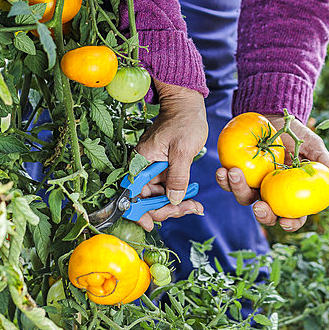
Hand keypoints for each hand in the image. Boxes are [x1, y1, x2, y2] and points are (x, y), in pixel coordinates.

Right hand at [134, 79, 207, 229]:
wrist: (187, 103)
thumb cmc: (184, 121)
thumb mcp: (183, 150)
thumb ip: (177, 177)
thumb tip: (172, 200)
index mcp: (141, 161)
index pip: (133, 194)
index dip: (139, 213)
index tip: (151, 226)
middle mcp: (143, 166)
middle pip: (147, 199)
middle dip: (166, 209)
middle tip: (190, 209)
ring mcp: (153, 168)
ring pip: (158, 196)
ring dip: (175, 204)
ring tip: (195, 205)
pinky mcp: (163, 167)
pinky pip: (167, 187)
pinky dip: (178, 195)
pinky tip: (192, 199)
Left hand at [216, 113, 328, 232]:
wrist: (275, 118)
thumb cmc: (297, 134)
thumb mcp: (312, 144)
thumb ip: (322, 159)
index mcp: (292, 194)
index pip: (294, 216)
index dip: (290, 223)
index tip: (285, 221)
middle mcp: (272, 194)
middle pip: (267, 213)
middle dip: (262, 215)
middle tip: (259, 206)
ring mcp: (254, 185)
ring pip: (245, 198)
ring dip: (238, 191)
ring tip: (234, 174)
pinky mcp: (238, 173)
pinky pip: (229, 181)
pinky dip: (224, 179)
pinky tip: (223, 170)